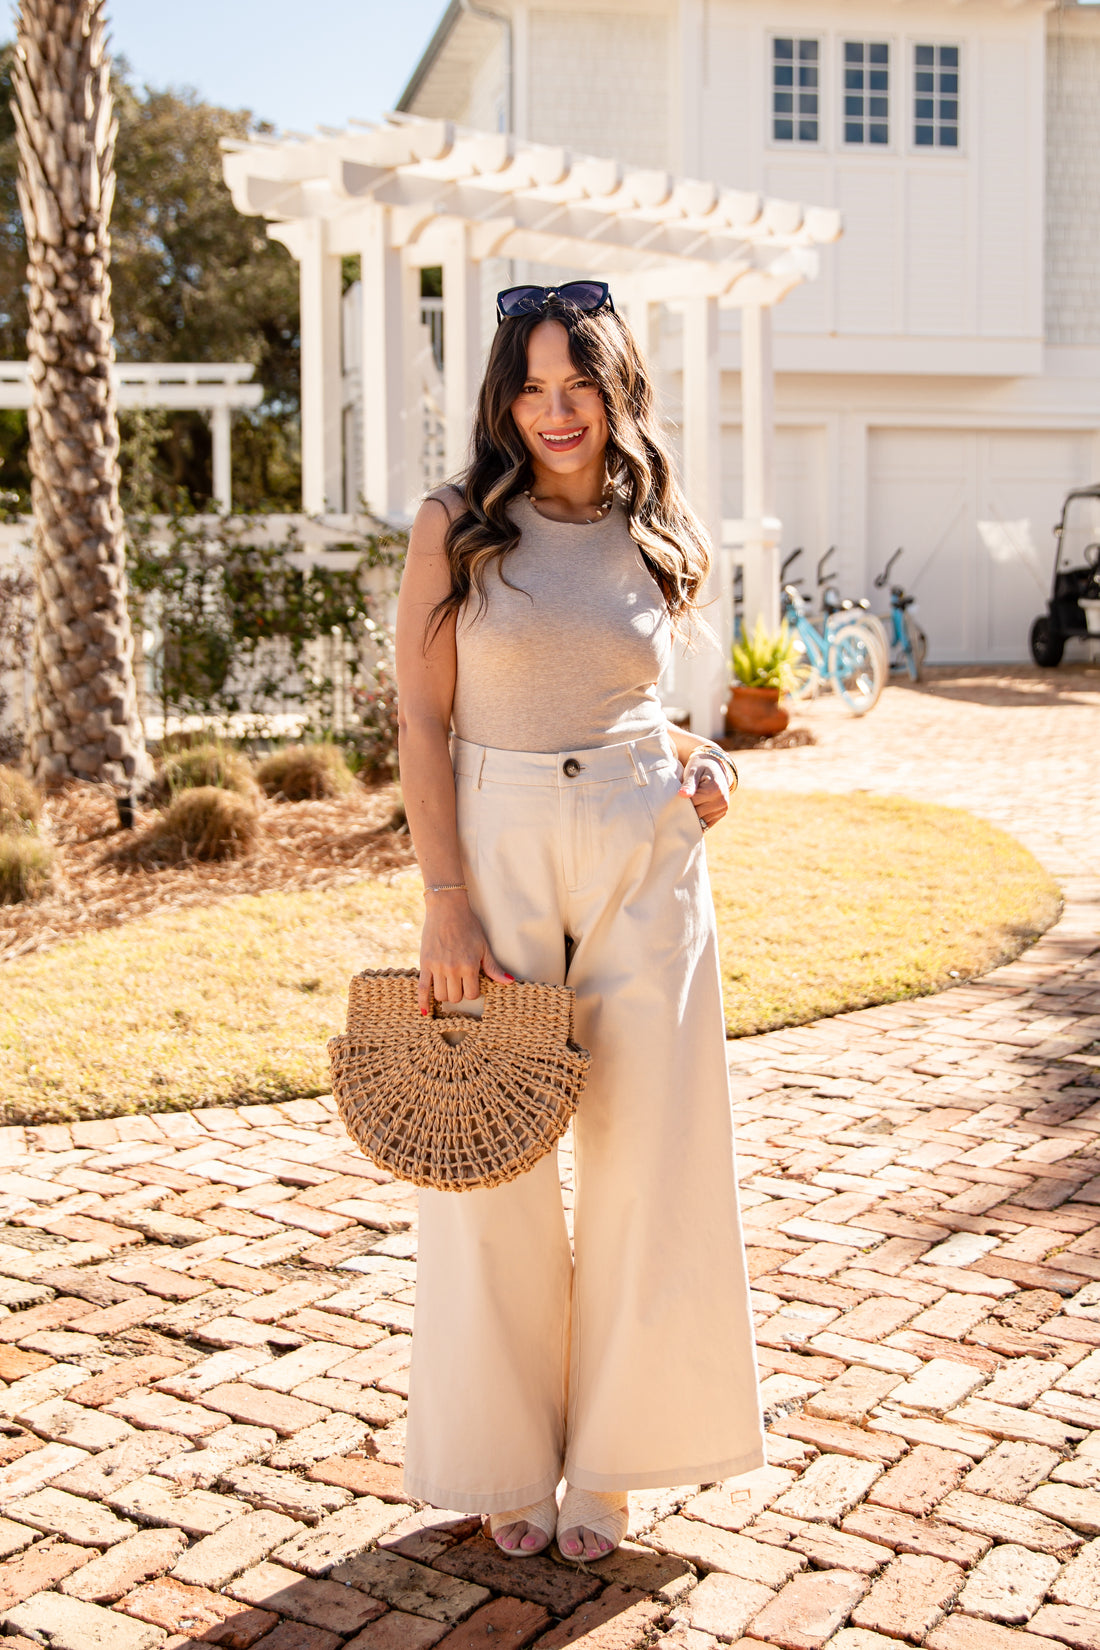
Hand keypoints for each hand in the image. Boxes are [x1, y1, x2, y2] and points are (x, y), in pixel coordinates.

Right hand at [418, 894, 512, 1014]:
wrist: (447, 909)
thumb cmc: (468, 926)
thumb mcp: (483, 947)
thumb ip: (493, 967)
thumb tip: (509, 982)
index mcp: (469, 966)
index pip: (472, 994)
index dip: (473, 992)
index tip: (472, 984)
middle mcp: (453, 969)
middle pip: (455, 998)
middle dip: (459, 994)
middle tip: (460, 984)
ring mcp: (437, 967)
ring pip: (441, 996)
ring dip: (445, 995)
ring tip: (448, 986)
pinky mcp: (425, 964)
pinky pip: (422, 988)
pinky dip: (423, 1001)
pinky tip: (425, 1010)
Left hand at [678, 750, 731, 831]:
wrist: (715, 766)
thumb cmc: (701, 766)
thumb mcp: (693, 771)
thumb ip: (688, 784)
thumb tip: (681, 795)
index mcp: (714, 789)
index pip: (692, 803)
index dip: (680, 803)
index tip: (672, 801)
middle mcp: (721, 800)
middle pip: (697, 813)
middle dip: (685, 811)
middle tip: (674, 808)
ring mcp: (723, 808)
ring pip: (701, 821)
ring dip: (691, 818)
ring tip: (682, 811)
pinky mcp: (722, 812)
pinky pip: (707, 823)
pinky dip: (698, 822)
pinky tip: (690, 818)